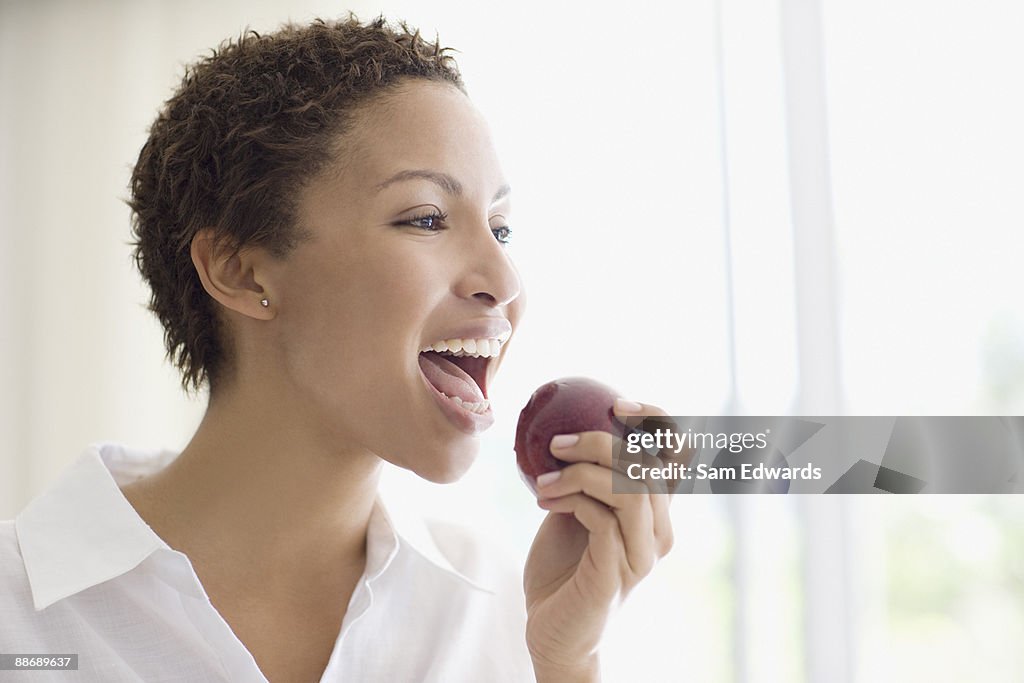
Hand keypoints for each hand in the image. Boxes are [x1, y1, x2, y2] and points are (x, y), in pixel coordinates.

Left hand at [523, 399, 677, 681]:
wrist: (552, 630)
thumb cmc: (562, 568)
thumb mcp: (574, 508)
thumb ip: (583, 474)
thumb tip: (564, 424)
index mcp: (655, 510)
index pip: (678, 453)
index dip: (659, 419)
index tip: (616, 405)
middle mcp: (660, 530)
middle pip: (650, 465)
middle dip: (602, 442)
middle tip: (558, 442)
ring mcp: (643, 554)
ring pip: (630, 489)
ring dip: (581, 472)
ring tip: (543, 480)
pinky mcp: (618, 572)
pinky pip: (603, 518)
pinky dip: (572, 500)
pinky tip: (544, 503)